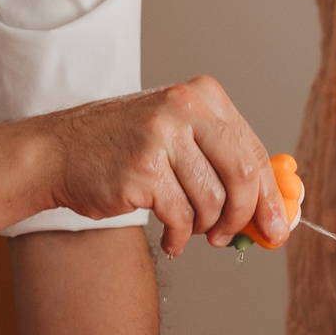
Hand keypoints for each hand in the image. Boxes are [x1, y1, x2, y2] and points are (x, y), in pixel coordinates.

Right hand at [38, 78, 285, 257]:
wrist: (57, 152)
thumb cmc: (122, 149)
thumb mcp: (176, 136)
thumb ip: (221, 161)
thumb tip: (271, 209)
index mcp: (202, 96)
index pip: (254, 150)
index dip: (271, 195)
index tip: (279, 225)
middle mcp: (185, 108)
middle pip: (243, 174)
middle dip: (246, 216)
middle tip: (236, 238)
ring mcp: (162, 138)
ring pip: (213, 202)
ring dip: (205, 228)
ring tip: (189, 230)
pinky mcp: (142, 171)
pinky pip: (181, 219)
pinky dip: (180, 238)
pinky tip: (170, 239)